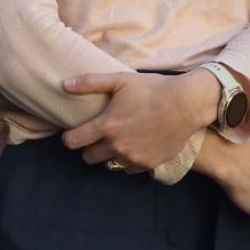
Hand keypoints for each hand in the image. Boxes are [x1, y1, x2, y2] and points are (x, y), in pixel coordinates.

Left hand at [60, 69, 217, 170]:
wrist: (186, 104)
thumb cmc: (152, 89)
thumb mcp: (120, 79)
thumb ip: (90, 83)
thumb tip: (64, 84)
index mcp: (107, 126)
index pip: (73, 141)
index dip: (69, 137)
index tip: (73, 132)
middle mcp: (117, 146)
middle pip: (88, 158)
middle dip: (88, 147)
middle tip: (96, 135)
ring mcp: (133, 158)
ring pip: (108, 164)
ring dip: (108, 154)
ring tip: (117, 139)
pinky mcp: (148, 165)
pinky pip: (128, 169)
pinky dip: (127, 160)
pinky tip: (134, 145)